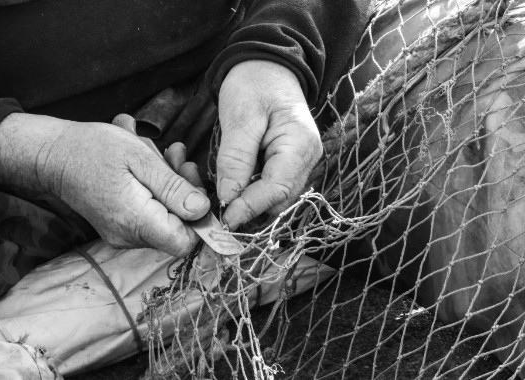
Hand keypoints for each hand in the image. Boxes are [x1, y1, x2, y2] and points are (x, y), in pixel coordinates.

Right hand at [0, 113, 209, 256]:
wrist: (53, 155)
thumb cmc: (93, 150)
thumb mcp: (140, 159)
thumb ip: (173, 188)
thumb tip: (203, 210)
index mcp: (136, 222)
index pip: (185, 243)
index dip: (200, 220)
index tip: (196, 186)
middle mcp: (129, 238)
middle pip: (178, 229)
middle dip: (186, 191)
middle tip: (179, 159)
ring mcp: (123, 235)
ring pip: (165, 218)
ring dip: (172, 185)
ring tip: (165, 154)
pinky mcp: (120, 227)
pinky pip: (150, 214)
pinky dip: (156, 190)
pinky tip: (151, 164)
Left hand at [217, 60, 322, 229]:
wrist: (266, 65)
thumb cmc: (254, 83)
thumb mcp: (240, 117)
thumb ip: (236, 158)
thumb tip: (229, 197)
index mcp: (300, 144)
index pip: (277, 189)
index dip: (250, 207)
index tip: (224, 218)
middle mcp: (306, 158)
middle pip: (280, 200)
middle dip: (250, 209)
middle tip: (217, 213)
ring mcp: (299, 162)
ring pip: (275, 197)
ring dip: (250, 203)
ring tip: (221, 202)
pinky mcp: (287, 163)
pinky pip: (271, 187)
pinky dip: (252, 192)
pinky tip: (232, 188)